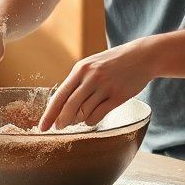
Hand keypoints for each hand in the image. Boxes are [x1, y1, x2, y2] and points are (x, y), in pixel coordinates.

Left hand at [39, 40, 154, 129]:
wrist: (143, 56)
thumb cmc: (115, 62)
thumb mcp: (93, 65)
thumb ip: (78, 81)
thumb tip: (62, 105)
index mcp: (81, 69)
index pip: (59, 95)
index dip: (49, 113)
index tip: (42, 127)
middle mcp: (91, 77)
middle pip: (69, 107)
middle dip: (61, 121)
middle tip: (59, 128)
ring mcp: (105, 87)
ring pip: (84, 113)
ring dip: (79, 120)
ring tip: (81, 117)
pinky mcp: (118, 96)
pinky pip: (98, 115)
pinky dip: (92, 120)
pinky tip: (92, 118)